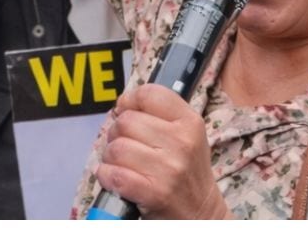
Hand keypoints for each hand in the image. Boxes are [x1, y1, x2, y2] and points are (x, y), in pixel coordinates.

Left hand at [96, 84, 228, 218]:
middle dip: (116, 133)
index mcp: (190, 122)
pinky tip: (115, 178)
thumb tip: (121, 106)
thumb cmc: (187, 171)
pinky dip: (106, 176)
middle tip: (125, 145)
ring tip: (122, 164)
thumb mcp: (187, 135)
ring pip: (116, 148)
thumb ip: (159, 115)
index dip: (129, 100)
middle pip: (126, 121)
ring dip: (110, 157)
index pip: (149, 94)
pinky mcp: (155, 193)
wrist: (201, 212)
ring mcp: (169, 168)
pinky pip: (114, 174)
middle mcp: (182, 142)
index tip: (125, 111)